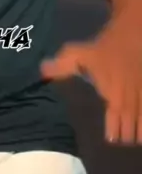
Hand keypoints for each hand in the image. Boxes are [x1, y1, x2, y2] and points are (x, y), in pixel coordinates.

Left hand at [41, 27, 141, 143]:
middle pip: (132, 122)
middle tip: (127, 142)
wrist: (134, 31)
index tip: (111, 139)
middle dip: (129, 133)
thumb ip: (61, 66)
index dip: (114, 131)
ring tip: (139, 139)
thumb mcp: (79, 54)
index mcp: (113, 95)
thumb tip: (41, 71)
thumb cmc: (106, 46)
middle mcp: (131, 98)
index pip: (115, 119)